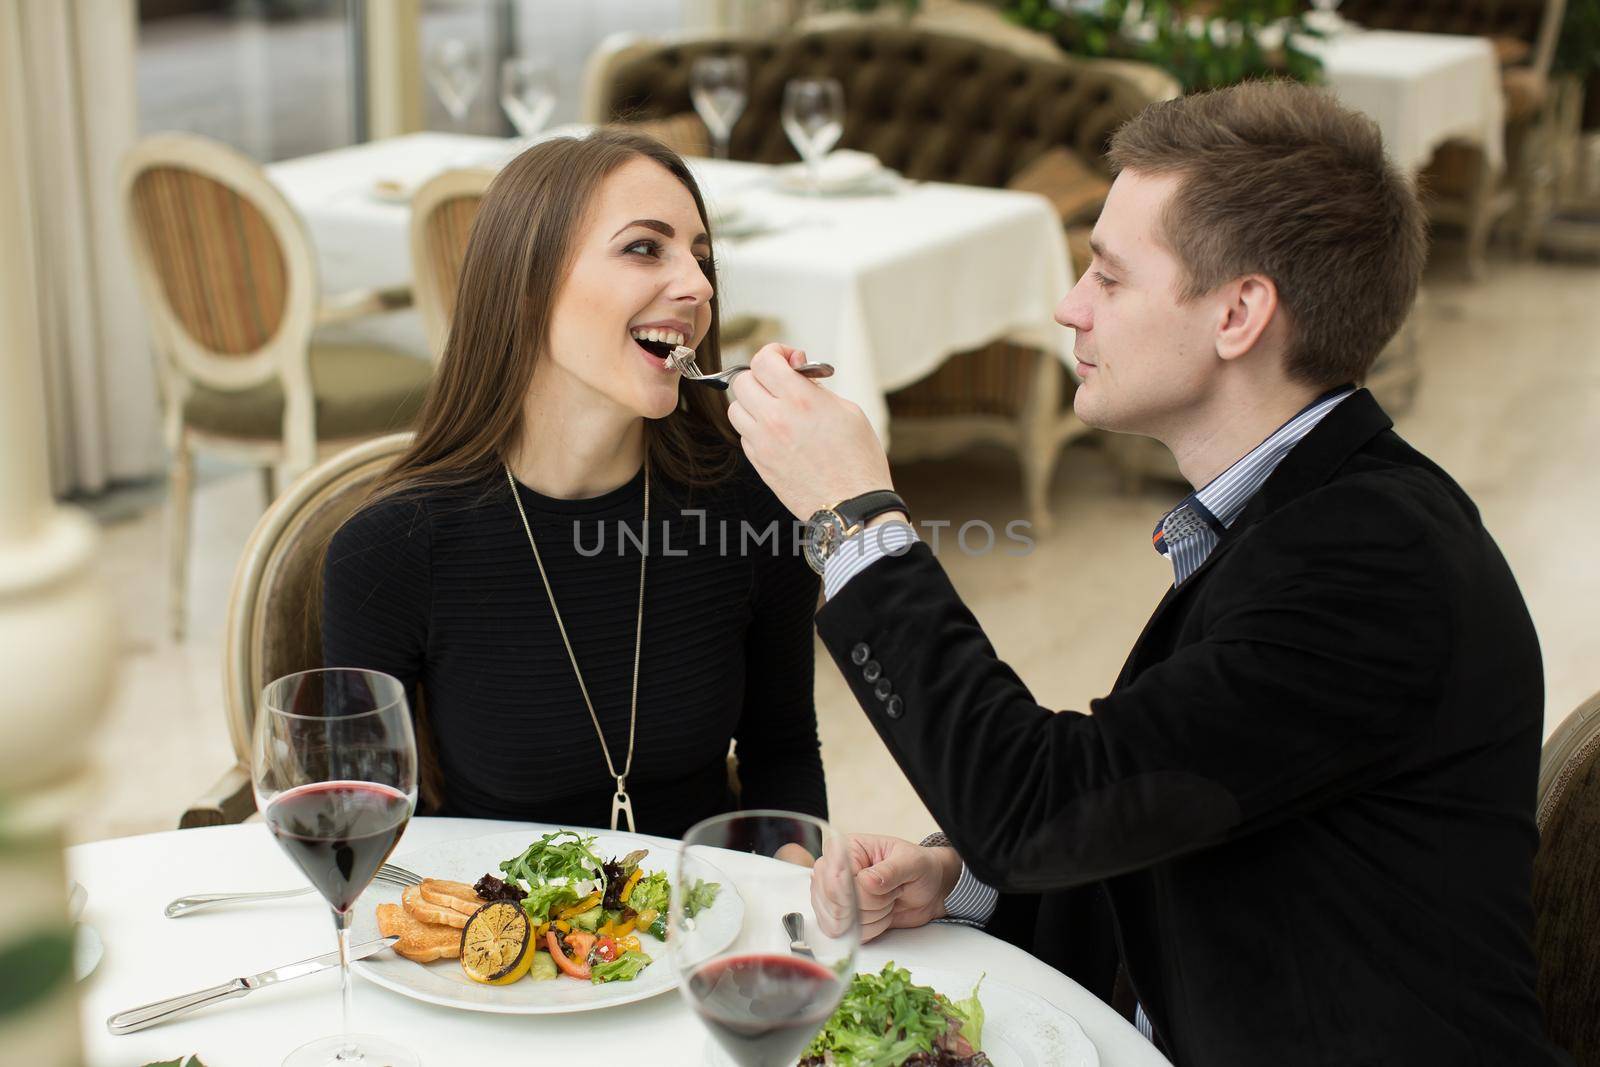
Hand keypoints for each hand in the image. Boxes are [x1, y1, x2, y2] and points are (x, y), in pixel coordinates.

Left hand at [726, 344, 894, 519]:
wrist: (852, 505)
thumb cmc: (858, 461)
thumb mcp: (848, 411)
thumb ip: (816, 388)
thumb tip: (797, 372)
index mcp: (800, 400)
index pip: (764, 360)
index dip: (775, 352)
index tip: (788, 360)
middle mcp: (775, 419)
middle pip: (742, 381)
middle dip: (761, 377)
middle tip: (780, 384)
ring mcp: (763, 443)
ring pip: (735, 408)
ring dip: (752, 402)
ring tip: (775, 409)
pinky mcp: (759, 464)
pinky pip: (744, 435)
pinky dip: (755, 428)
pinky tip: (777, 433)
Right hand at [810, 833, 961, 943]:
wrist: (929, 890)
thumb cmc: (918, 868)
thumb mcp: (912, 862)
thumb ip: (890, 870)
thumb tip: (866, 881)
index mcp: (847, 849)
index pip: (833, 875)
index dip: (851, 890)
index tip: (877, 889)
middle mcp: (835, 872)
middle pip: (837, 903)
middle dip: (871, 904)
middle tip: (892, 890)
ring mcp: (836, 897)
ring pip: (843, 922)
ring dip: (874, 917)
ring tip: (888, 900)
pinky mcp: (844, 919)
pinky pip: (849, 934)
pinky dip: (872, 929)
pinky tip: (883, 914)